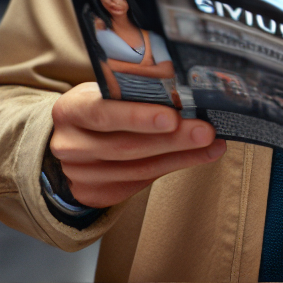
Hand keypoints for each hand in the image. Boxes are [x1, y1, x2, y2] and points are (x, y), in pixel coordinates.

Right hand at [49, 82, 225, 207]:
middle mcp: (70, 145)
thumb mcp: (106, 93)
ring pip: (139, 167)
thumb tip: (186, 90)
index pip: (102, 113)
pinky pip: (143, 180)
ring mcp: (80, 173)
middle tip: (206, 130)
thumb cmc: (102, 107)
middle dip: (172, 139)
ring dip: (183, 155)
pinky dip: (177, 165)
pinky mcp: (97, 192)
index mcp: (70, 110)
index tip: (172, 117)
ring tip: (213, 143)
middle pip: (126, 145)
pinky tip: (202, 155)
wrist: (75, 141)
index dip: (137, 117)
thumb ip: (134, 92)